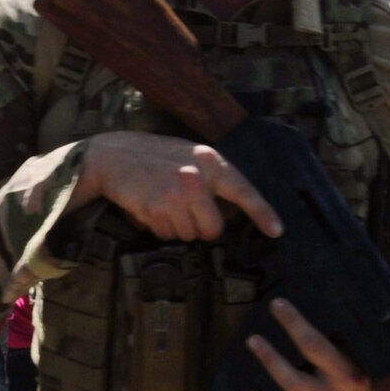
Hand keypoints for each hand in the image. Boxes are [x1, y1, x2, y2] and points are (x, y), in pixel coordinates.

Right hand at [75, 133, 282, 241]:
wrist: (113, 155)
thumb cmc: (155, 156)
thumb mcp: (189, 155)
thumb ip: (211, 177)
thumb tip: (228, 210)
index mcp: (209, 161)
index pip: (243, 190)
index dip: (262, 213)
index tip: (277, 231)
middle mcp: (196, 178)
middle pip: (214, 229)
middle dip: (201, 228)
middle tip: (186, 212)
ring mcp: (175, 195)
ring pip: (189, 235)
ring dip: (177, 227)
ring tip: (163, 203)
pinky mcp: (155, 209)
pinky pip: (167, 235)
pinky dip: (159, 227)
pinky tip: (151, 206)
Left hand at [239, 299, 372, 390]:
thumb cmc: (385, 357)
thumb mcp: (376, 340)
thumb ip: (360, 320)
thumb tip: (345, 286)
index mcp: (351, 372)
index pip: (315, 347)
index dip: (294, 325)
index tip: (277, 305)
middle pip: (296, 380)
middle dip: (272, 359)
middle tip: (252, 338)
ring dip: (267, 388)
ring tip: (247, 371)